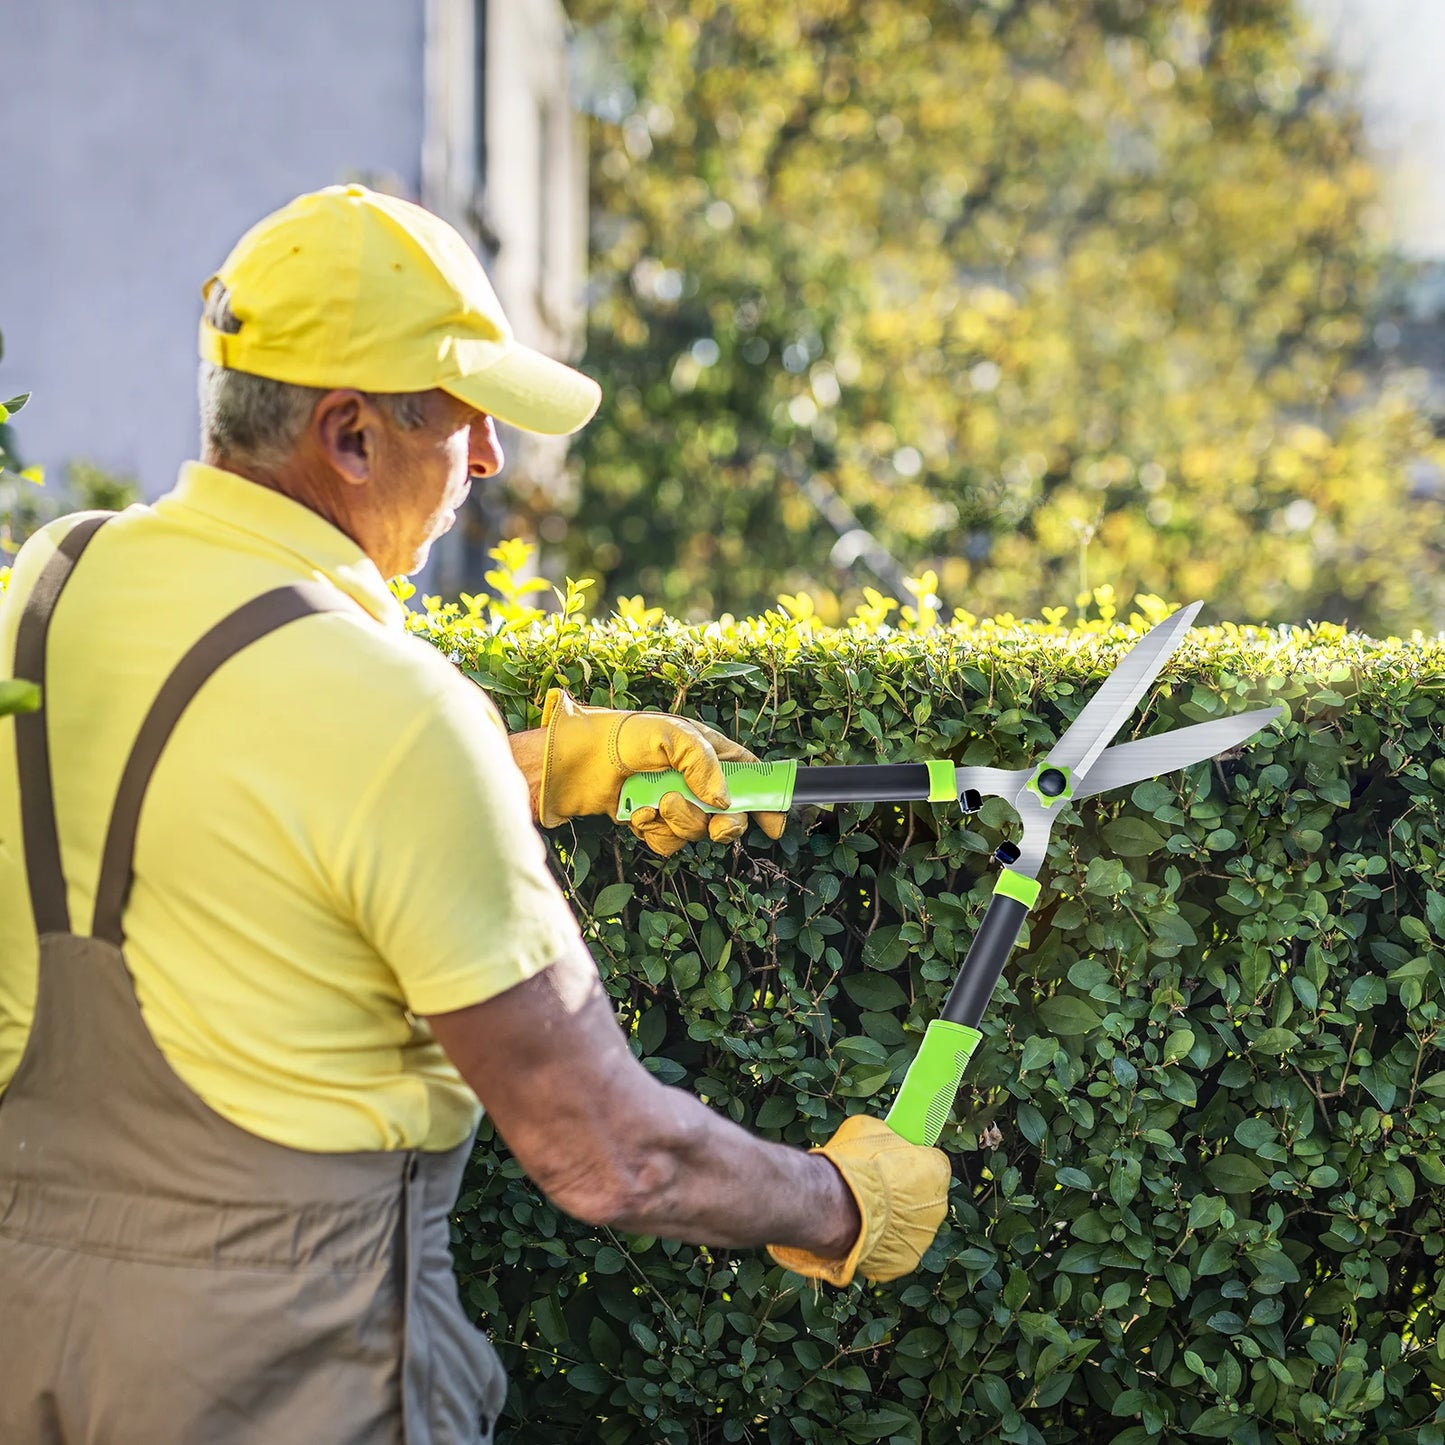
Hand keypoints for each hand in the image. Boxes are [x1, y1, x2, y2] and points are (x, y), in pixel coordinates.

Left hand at [531, 689, 787, 855]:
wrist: (574, 762)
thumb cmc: (621, 735)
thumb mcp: (670, 734)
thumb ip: (703, 763)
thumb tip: (723, 799)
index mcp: (708, 753)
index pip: (751, 778)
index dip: (767, 801)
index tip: (774, 823)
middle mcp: (695, 780)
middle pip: (730, 815)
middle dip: (725, 824)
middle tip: (716, 824)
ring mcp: (674, 803)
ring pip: (697, 832)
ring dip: (680, 821)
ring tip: (656, 801)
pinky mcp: (651, 824)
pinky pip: (668, 843)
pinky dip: (654, 832)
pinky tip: (637, 813)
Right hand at [766, 1115, 950, 1285]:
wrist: (836, 1206)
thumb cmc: (855, 1167)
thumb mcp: (867, 1129)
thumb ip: (886, 1134)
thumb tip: (886, 1132)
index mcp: (935, 1170)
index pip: (932, 1162)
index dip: (911, 1161)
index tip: (894, 1162)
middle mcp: (938, 1206)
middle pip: (924, 1196)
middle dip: (904, 1193)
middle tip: (876, 1188)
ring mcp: (923, 1237)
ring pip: (910, 1225)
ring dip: (894, 1219)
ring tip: (865, 1211)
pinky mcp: (906, 1261)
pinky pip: (895, 1248)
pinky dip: (882, 1241)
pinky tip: (863, 1230)